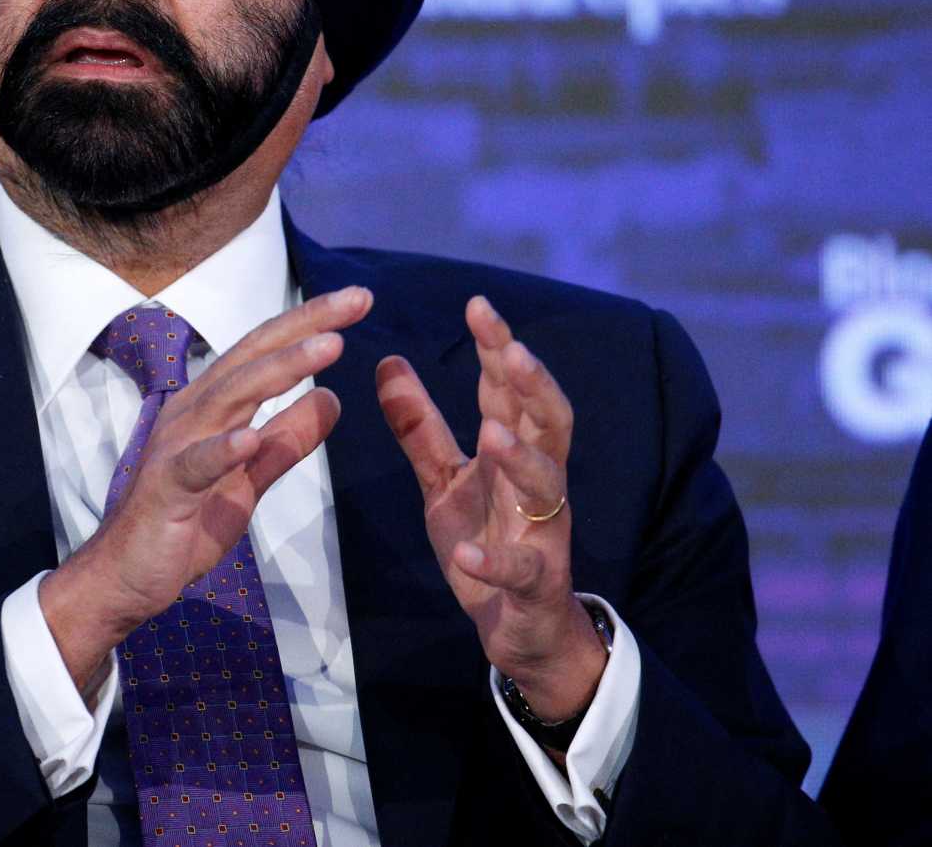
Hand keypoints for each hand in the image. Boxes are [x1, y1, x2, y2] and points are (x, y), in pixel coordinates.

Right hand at [41, 285, 373, 694]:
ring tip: (326, 347)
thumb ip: (287, 440)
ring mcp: (177, 447)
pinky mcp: (166, 489)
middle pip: (253, 357)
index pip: (266, 352)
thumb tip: (333, 397)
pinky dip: (223, 449)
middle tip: (357, 300)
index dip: (311, 323)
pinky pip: (196, 465)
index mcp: (214, 406)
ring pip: (230, 396)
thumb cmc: (184, 522)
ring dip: (279, 369)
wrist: (124, 578)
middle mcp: (194, 412)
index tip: (359, 299)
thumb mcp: (250, 479)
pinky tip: (250, 437)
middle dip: (305, 325)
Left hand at [376, 296, 606, 722]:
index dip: (498, 348)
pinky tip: (468, 558)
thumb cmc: (486, 542)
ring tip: (493, 435)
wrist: (520, 631)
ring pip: (548, 485)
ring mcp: (541, 532)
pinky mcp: (534, 584)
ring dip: (522, 459)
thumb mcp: (443, 480)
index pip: (510, 390)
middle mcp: (537, 483)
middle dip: (532, 383)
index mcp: (513, 452)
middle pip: (548, 421)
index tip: (477, 306)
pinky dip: (496, 563)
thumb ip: (420, 425)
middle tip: (509, 348)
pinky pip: (520, 571)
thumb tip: (388, 359)